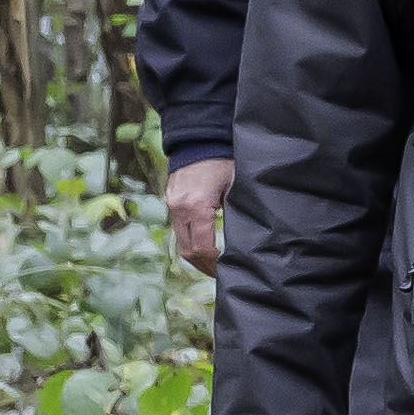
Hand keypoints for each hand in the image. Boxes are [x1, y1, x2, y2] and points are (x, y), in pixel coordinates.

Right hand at [163, 157, 235, 273]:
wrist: (199, 140)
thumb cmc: (222, 162)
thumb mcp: (236, 187)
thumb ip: (237, 213)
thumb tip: (244, 242)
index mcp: (197, 205)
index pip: (202, 247)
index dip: (214, 263)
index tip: (227, 268)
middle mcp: (180, 208)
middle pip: (187, 250)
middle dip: (204, 266)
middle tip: (220, 274)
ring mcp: (172, 206)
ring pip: (180, 243)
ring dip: (196, 257)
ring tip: (212, 265)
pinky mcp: (170, 202)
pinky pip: (178, 230)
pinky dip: (190, 242)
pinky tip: (203, 248)